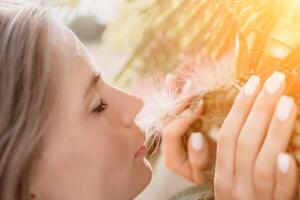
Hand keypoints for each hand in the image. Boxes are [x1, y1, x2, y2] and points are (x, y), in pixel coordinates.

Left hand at [161, 74, 209, 183]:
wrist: (220, 172)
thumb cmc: (216, 173)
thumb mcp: (209, 172)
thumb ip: (200, 158)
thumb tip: (195, 137)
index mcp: (173, 158)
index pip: (172, 132)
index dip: (185, 117)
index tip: (201, 103)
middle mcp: (169, 145)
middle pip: (167, 120)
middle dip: (178, 101)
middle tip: (190, 85)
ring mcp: (173, 135)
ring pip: (168, 112)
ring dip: (172, 95)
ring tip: (172, 78)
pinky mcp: (180, 128)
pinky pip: (174, 110)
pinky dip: (175, 95)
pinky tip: (172, 80)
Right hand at [214, 72, 298, 199]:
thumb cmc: (245, 197)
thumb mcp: (235, 176)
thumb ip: (239, 153)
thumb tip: (248, 117)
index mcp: (222, 172)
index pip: (227, 134)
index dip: (240, 108)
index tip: (254, 82)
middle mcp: (232, 184)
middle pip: (243, 141)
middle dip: (259, 108)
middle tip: (275, 81)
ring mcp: (253, 198)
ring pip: (260, 162)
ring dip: (274, 132)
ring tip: (288, 102)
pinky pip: (277, 193)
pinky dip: (282, 176)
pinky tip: (288, 157)